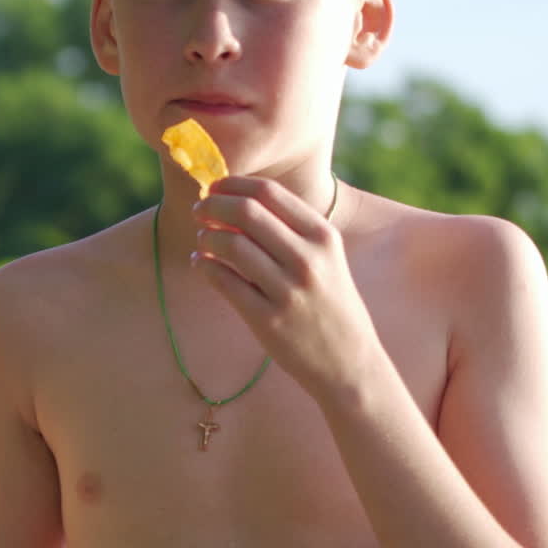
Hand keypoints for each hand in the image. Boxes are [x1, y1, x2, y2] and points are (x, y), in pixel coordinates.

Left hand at [192, 177, 380, 401]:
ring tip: (202, 241)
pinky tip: (201, 264)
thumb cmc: (329, 302)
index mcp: (323, 236)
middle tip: (199, 210)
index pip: (268, 192)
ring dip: (206, 237)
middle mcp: (308, 259)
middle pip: (246, 211)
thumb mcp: (326, 257)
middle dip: (212, 205)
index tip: (214, 188)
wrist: (349, 362)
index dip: (232, 185)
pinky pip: (223, 280)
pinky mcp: (267, 319)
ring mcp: (288, 291)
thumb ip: (289, 229)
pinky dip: (204, 266)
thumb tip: (234, 198)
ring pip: (230, 245)